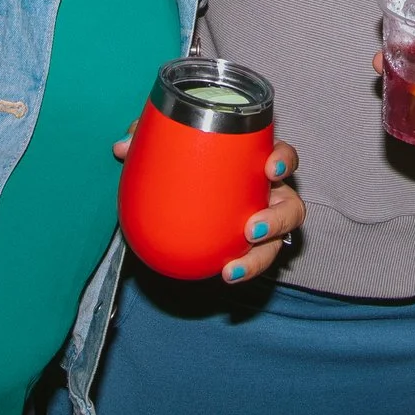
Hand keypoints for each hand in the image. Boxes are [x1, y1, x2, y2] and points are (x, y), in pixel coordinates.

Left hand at [110, 133, 304, 281]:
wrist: (186, 202)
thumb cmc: (193, 163)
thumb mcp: (173, 148)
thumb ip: (152, 140)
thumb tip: (123, 147)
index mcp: (257, 164)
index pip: (283, 157)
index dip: (283, 160)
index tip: (269, 167)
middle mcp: (269, 194)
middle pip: (292, 206)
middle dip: (279, 218)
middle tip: (252, 228)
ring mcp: (264, 223)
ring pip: (280, 242)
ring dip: (260, 256)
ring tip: (234, 267)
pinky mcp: (251, 247)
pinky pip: (253, 260)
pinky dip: (242, 268)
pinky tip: (223, 274)